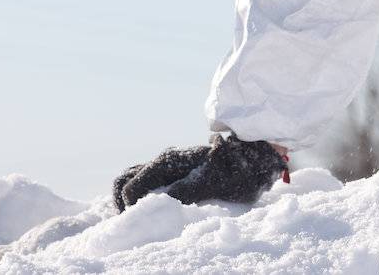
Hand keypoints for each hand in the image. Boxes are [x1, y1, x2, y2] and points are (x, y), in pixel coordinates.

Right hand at [112, 134, 287, 210]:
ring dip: (131, 198)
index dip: (130, 208)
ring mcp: (168, 162)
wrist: (255, 156)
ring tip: (140, 218)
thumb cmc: (236, 171)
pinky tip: (153, 209)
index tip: (142, 222)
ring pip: (133, 177)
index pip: (131, 187)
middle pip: (125, 179)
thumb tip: (160, 201)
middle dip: (123, 203)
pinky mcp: (174, 168)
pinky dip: (141, 194)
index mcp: (168, 161)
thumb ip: (185, 191)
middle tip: (134, 222)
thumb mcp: (212, 183)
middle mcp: (164, 159)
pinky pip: (146, 179)